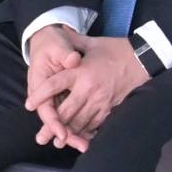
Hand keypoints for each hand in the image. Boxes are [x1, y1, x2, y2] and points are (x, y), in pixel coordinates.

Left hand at [27, 35, 149, 142]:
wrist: (143, 59)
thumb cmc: (116, 50)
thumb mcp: (93, 42)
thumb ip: (73, 40)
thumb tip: (60, 29)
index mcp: (81, 72)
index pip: (55, 85)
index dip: (41, 95)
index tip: (29, 105)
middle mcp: (89, 89)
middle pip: (66, 112)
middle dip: (52, 127)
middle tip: (41, 137)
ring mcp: (100, 101)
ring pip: (80, 122)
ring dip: (68, 134)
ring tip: (58, 142)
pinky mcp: (111, 108)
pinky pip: (96, 124)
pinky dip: (86, 132)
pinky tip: (79, 138)